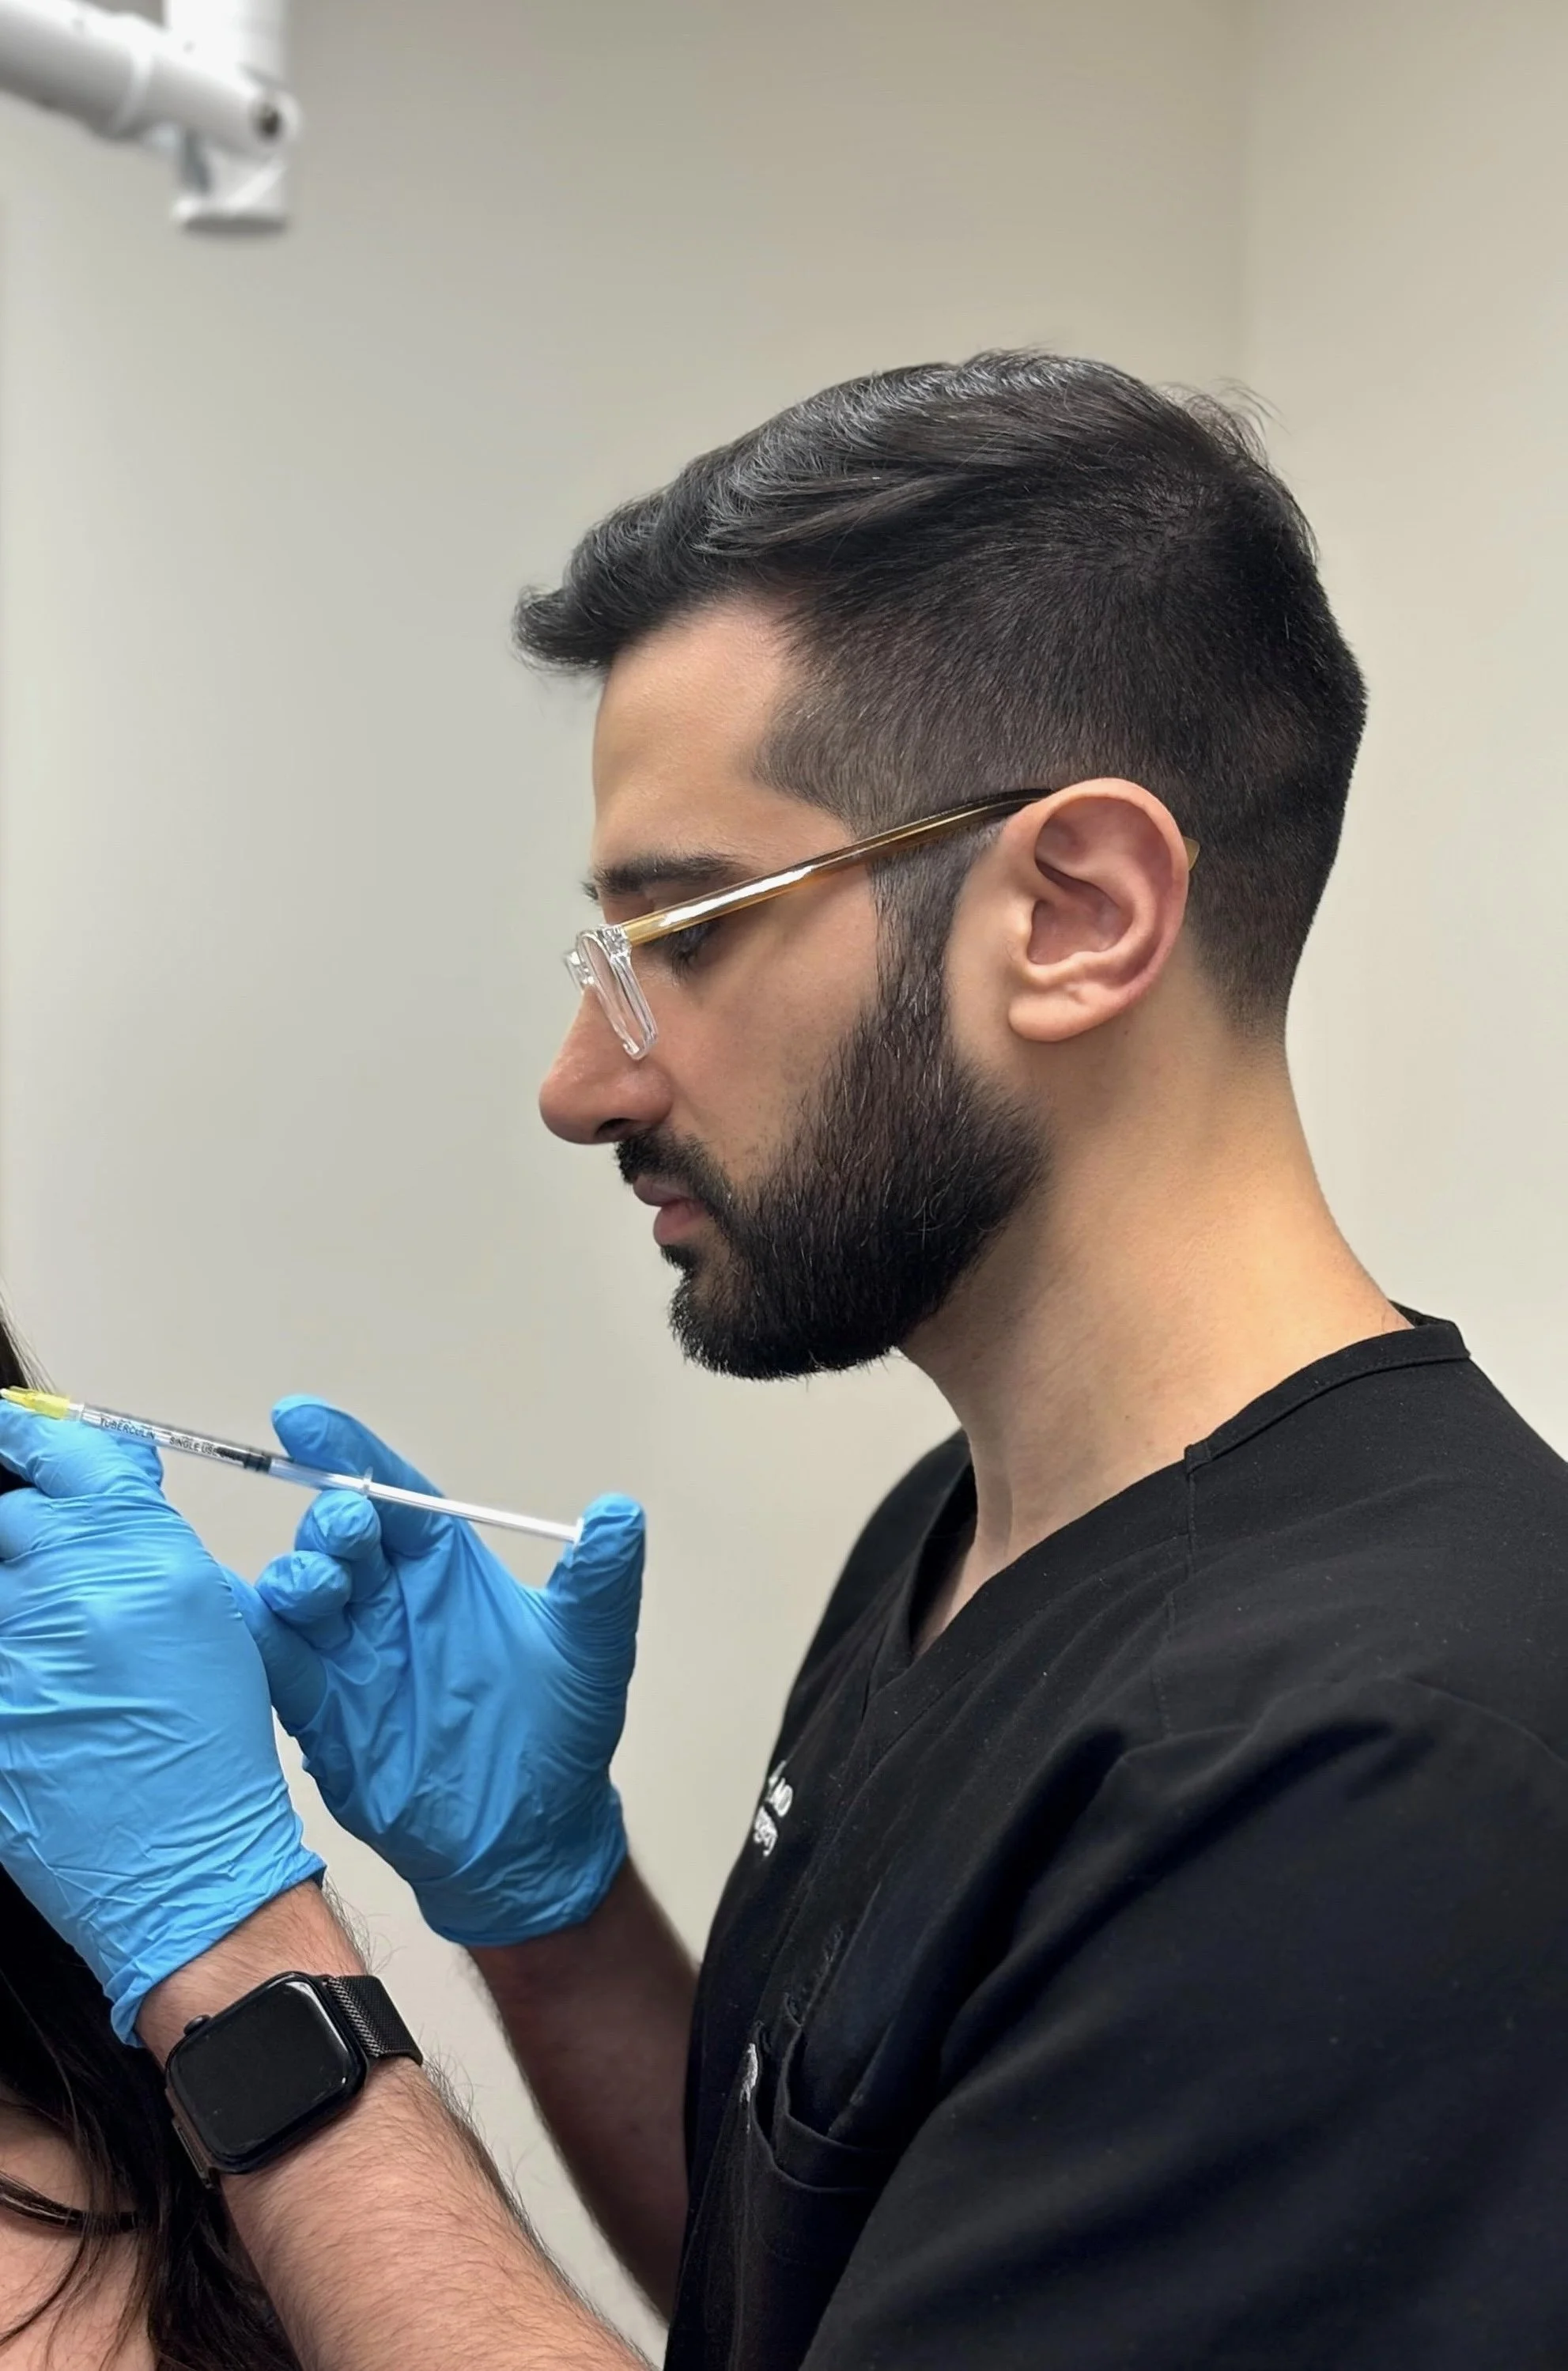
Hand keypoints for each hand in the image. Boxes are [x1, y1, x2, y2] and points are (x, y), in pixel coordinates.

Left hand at [0, 1409, 323, 2043]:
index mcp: (139, 1558)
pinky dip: (14, 1662)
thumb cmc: (209, 1747)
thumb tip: (113, 1470)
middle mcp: (67, 1596)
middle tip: (53, 1571)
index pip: (58, 1457)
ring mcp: (13, 1658)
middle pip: (10, 1519)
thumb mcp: (207, 1614)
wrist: (185, 1868)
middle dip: (26, 1535)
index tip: (14, 1432)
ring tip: (56, 1654)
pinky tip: (43, 1697)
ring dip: (18, 1607)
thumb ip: (147, 1531)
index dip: (27, 1438)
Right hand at [232, 1398, 644, 1947]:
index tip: (302, 1418)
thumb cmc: (559, 1737)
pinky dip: (251, 1639)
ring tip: (318, 1587)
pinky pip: (274, 1663)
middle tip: (348, 1526)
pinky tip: (244, 1623)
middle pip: (341, 1534)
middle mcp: (390, 1602)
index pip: (392, 1491)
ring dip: (297, 1577)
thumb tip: (620, 1514)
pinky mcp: (322, 1713)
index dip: (348, 1450)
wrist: (528, 1839)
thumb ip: (601, 1580)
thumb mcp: (590, 1649)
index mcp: (445, 1570)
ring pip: (299, 1592)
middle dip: (334, 1517)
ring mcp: (351, 1655)